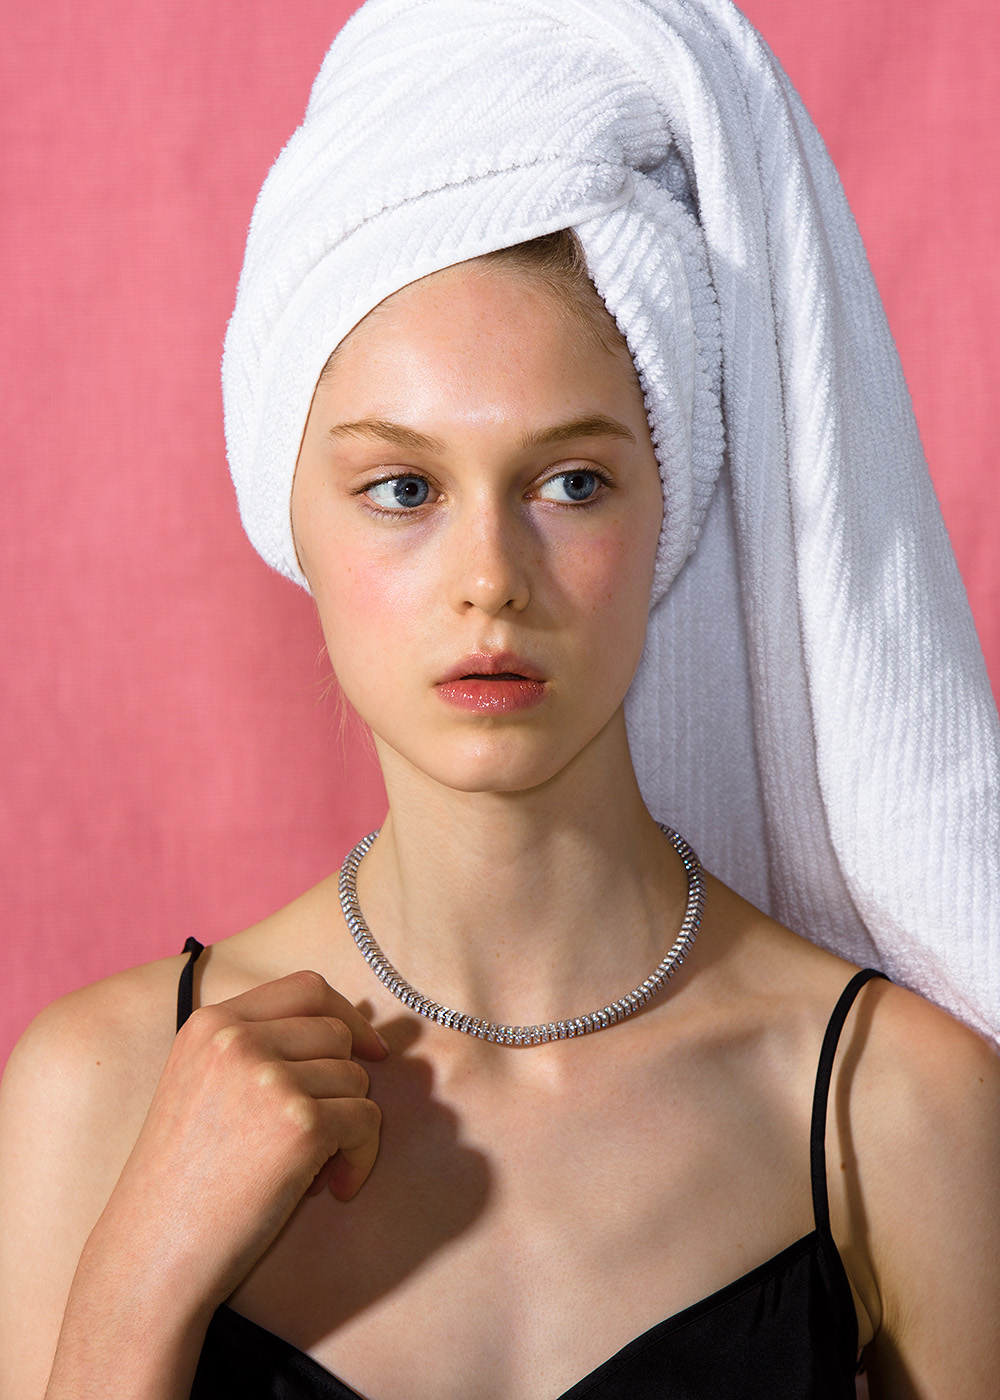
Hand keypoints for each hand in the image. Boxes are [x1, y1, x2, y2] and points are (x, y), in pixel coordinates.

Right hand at [98, 970, 387, 1308]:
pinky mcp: (300, 1124)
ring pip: (355, 1078)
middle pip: (336, 1034)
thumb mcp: (203, 1086)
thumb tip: (358, 1031)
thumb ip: (261, 1049)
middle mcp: (238, 1039)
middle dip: (343, 1084)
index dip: (346, 1014)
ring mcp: (269, 1078)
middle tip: (323, 1137)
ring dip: (350, 1127)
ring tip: (315, 1171)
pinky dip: (362, 1158)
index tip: (367, 1050)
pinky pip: (366, 1121)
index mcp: (211, 1023)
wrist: (151, 1254)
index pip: (306, 987)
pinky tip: (332, 1190)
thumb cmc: (183, 1183)